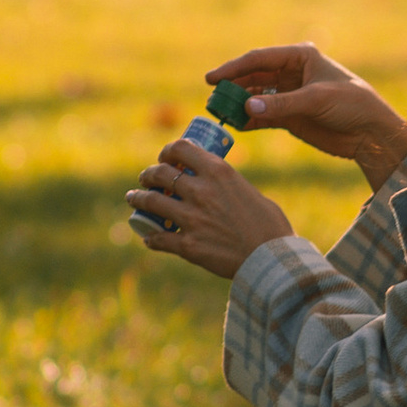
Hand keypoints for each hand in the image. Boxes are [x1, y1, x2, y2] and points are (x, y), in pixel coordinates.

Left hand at [126, 134, 296, 282]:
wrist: (272, 258)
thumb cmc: (269, 225)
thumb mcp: (247, 190)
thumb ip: (226, 185)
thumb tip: (215, 186)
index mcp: (218, 172)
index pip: (180, 148)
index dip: (167, 151)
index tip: (165, 158)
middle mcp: (200, 191)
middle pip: (160, 173)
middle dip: (148, 174)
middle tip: (147, 179)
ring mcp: (191, 219)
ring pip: (151, 202)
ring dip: (138, 198)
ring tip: (134, 197)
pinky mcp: (188, 245)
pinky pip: (159, 239)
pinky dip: (151, 237)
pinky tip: (149, 237)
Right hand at [207, 41, 406, 190]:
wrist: (371, 133)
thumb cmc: (351, 104)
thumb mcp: (316, 99)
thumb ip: (280, 104)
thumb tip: (246, 106)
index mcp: (300, 56)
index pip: (259, 59)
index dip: (234, 68)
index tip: (211, 78)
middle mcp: (291, 73)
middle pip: (253, 77)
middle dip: (232, 87)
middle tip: (211, 99)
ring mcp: (289, 95)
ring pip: (255, 97)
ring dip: (238, 104)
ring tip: (218, 113)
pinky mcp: (290, 117)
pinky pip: (262, 115)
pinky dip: (249, 119)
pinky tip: (235, 125)